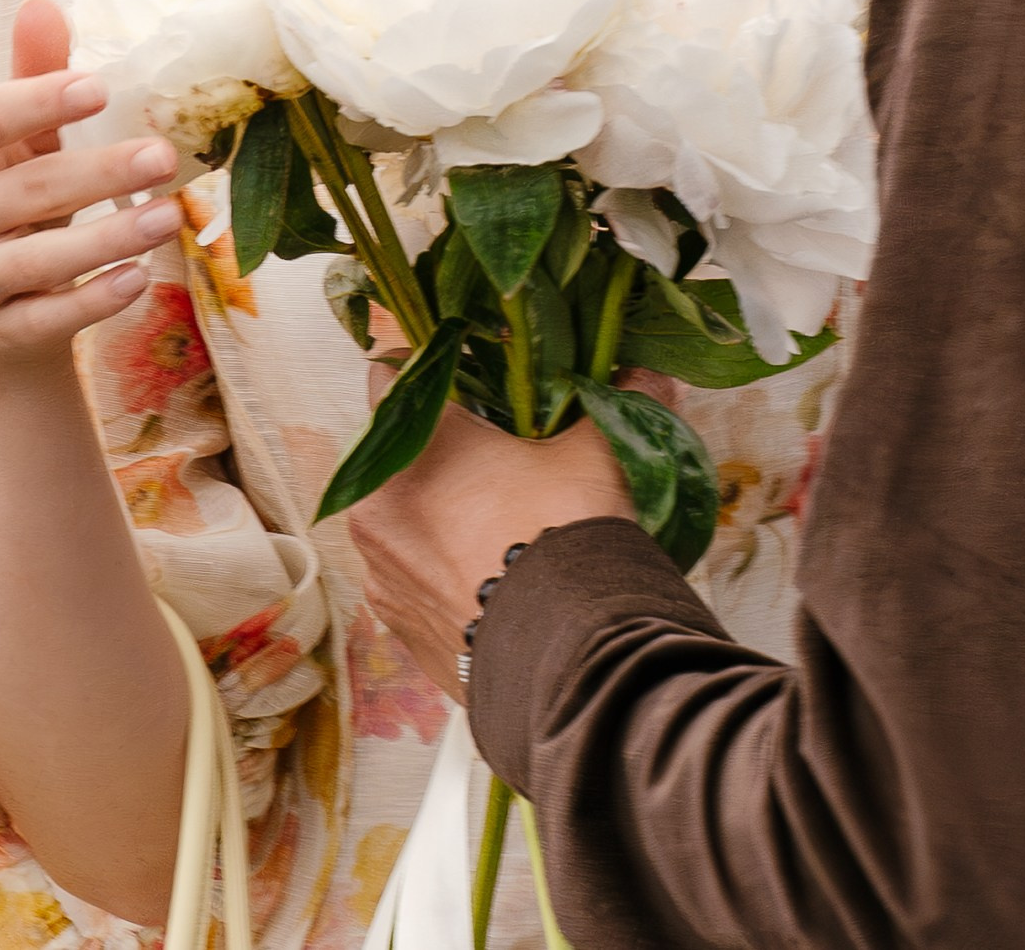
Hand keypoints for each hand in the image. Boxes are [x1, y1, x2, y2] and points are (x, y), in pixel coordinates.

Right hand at [0, 0, 180, 371]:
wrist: (4, 307)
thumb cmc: (20, 194)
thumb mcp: (27, 135)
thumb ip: (35, 74)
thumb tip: (42, 2)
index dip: (32, 102)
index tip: (98, 87)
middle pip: (23, 191)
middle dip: (100, 172)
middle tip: (165, 155)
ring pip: (35, 260)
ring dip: (109, 237)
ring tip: (171, 215)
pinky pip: (45, 318)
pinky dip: (93, 299)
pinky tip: (138, 278)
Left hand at [349, 390, 635, 697]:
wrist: (565, 654)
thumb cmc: (564, 533)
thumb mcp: (594, 454)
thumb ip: (609, 406)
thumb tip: (645, 377)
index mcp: (414, 446)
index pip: (391, 376)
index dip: (426, 369)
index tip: (461, 375)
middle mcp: (379, 506)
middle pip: (399, 454)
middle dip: (441, 450)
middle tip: (496, 452)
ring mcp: (382, 574)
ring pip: (402, 520)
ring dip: (436, 515)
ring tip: (498, 522)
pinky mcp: (399, 628)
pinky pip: (412, 581)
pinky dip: (441, 572)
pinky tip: (490, 577)